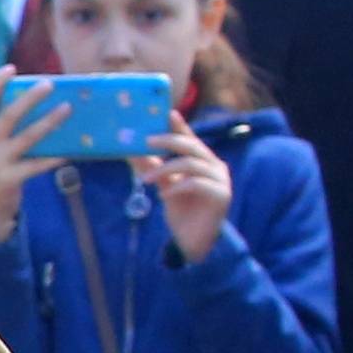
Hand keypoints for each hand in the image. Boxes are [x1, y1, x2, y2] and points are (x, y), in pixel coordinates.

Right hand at [0, 68, 65, 242]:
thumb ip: (1, 128)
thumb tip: (35, 103)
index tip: (10, 68)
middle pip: (8, 116)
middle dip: (29, 99)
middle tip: (49, 84)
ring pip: (27, 138)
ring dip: (49, 122)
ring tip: (67, 109)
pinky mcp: (10, 180)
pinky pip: (37, 165)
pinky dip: (55, 157)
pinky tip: (71, 151)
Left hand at [143, 121, 232, 260]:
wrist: (192, 239)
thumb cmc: (180, 209)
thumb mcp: (162, 185)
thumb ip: (151, 168)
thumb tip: (131, 152)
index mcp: (203, 161)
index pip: (191, 138)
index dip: (180, 125)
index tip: (167, 113)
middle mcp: (215, 166)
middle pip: (193, 146)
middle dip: (169, 140)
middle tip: (147, 141)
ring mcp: (221, 180)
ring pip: (192, 164)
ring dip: (165, 168)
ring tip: (145, 179)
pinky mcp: (221, 195)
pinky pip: (196, 184)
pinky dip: (177, 186)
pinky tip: (164, 195)